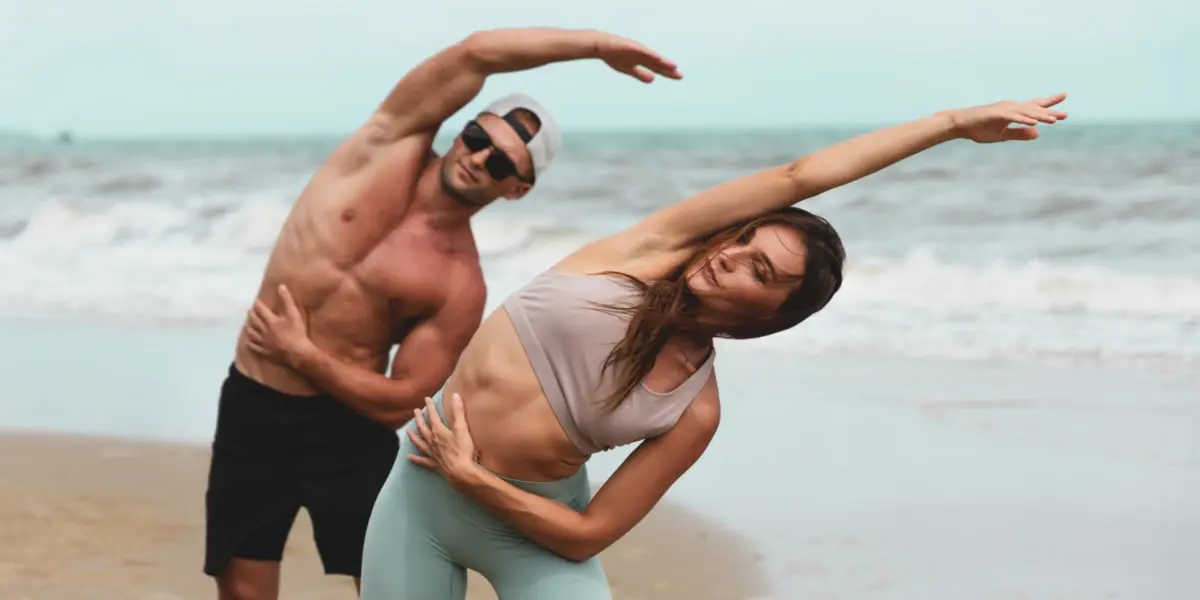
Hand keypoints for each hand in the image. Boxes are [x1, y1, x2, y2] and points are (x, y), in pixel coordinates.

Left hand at [244, 284, 312, 365]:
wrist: (297, 352)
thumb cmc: (296, 332)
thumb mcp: (294, 314)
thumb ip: (287, 300)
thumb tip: (281, 286)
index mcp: (271, 321)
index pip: (261, 310)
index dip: (258, 305)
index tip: (256, 301)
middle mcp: (264, 330)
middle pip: (254, 321)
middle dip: (251, 315)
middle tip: (249, 311)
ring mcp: (263, 342)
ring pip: (252, 334)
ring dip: (248, 328)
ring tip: (246, 325)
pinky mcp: (265, 352)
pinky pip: (255, 347)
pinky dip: (251, 344)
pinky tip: (248, 343)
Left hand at [407, 393, 478, 484]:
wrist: (461, 471)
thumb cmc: (463, 450)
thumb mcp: (462, 428)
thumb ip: (458, 412)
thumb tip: (455, 395)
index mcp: (438, 431)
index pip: (433, 416)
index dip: (430, 407)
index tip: (426, 399)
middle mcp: (432, 441)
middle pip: (423, 428)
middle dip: (419, 419)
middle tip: (415, 411)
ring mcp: (431, 453)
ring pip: (419, 442)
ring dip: (413, 436)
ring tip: (408, 431)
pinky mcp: (433, 464)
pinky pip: (422, 460)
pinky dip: (415, 459)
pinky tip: (409, 457)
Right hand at [594, 32, 681, 82]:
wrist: (601, 46)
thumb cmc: (614, 55)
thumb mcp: (629, 69)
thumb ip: (641, 74)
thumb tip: (653, 79)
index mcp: (642, 60)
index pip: (658, 67)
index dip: (668, 72)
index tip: (679, 77)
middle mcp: (643, 54)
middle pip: (658, 63)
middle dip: (669, 69)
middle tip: (680, 75)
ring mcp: (637, 49)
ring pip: (652, 56)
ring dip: (662, 61)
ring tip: (673, 66)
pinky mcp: (630, 46)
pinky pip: (642, 51)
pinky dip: (650, 54)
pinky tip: (657, 58)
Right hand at [942, 93, 1068, 142]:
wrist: (959, 125)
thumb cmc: (978, 129)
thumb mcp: (1002, 135)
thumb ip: (1019, 133)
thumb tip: (1037, 133)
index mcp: (1013, 112)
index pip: (1034, 106)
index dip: (1049, 103)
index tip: (1064, 97)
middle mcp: (1011, 107)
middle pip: (1034, 109)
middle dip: (1050, 112)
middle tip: (1065, 115)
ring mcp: (1004, 109)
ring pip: (1027, 112)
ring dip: (1041, 116)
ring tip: (1054, 120)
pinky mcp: (997, 114)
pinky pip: (1013, 117)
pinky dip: (1024, 119)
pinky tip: (1034, 122)